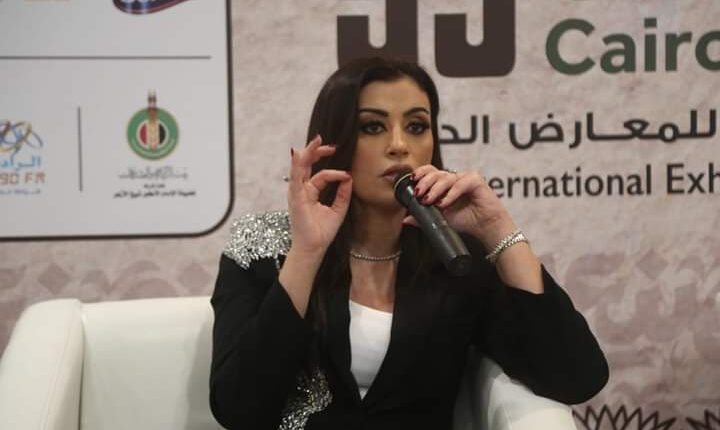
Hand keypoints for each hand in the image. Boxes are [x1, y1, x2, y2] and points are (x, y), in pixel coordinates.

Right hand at [287, 135, 351, 254]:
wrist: (314, 248)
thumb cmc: (322, 232)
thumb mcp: (338, 209)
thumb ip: (343, 194)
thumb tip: (349, 177)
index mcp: (310, 192)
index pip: (321, 174)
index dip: (335, 172)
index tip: (347, 174)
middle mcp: (302, 190)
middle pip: (307, 165)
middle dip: (317, 152)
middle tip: (330, 145)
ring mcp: (297, 193)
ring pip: (300, 167)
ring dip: (307, 153)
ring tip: (316, 141)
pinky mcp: (295, 198)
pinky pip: (295, 179)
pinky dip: (296, 165)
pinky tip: (298, 154)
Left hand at [404, 165, 515, 249]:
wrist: (485, 227)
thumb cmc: (465, 220)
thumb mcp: (440, 219)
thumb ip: (424, 218)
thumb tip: (405, 220)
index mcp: (445, 183)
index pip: (431, 171)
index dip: (420, 173)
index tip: (412, 181)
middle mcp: (454, 178)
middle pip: (436, 173)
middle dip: (425, 182)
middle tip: (419, 194)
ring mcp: (465, 177)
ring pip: (446, 177)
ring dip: (435, 190)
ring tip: (429, 201)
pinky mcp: (476, 180)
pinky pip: (460, 184)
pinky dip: (450, 194)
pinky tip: (444, 204)